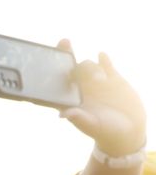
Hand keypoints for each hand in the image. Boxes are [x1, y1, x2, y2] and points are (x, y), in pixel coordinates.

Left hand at [58, 40, 146, 156]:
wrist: (128, 130)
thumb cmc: (105, 132)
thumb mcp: (92, 125)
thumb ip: (79, 118)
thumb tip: (62, 114)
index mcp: (69, 99)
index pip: (56, 82)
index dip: (49, 70)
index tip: (45, 58)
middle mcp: (80, 88)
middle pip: (69, 68)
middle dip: (65, 54)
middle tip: (64, 43)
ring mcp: (96, 82)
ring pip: (87, 65)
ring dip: (91, 68)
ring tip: (100, 81)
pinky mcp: (112, 79)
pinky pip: (106, 64)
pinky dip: (103, 59)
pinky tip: (102, 55)